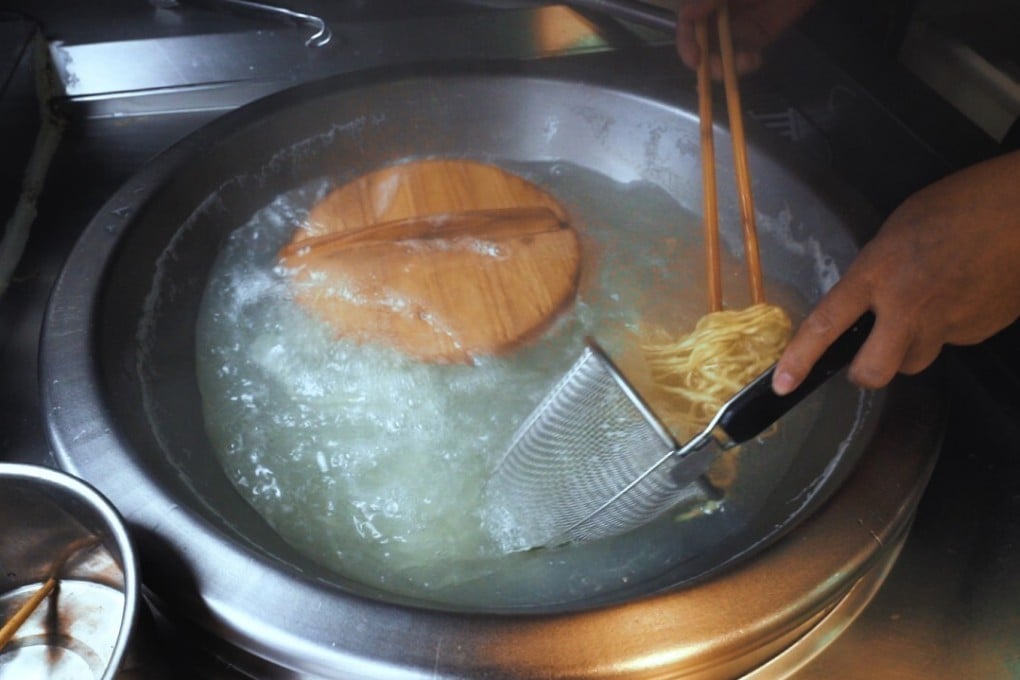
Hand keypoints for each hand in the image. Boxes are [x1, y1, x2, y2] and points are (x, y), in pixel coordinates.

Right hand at [676, 0, 816, 77]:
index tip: (695, 58)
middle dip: (706, 63)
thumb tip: (686, 15)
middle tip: (719, 70)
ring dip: (726, 68)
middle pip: (699, 47)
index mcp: (705, 2)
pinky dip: (745, 65)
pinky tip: (755, 60)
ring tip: (746, 62)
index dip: (686, 43)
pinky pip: (742, 59)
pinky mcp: (753, 40)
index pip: (686, 25)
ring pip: (718, 57)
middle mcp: (714, 17)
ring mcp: (733, 30)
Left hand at [772, 149, 1019, 393]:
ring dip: (909, 348)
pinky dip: (948, 329)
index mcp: (878, 273)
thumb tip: (867, 300)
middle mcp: (907, 307)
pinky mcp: (978, 332)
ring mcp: (946, 325)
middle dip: (865, 373)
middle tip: (865, 357)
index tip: (782, 385)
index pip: (827, 324)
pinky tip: (961, 297)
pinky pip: (950, 343)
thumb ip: (876, 271)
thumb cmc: (961, 205)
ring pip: (914, 362)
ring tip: (926, 309)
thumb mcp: (898, 231)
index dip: (800, 359)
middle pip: (873, 372)